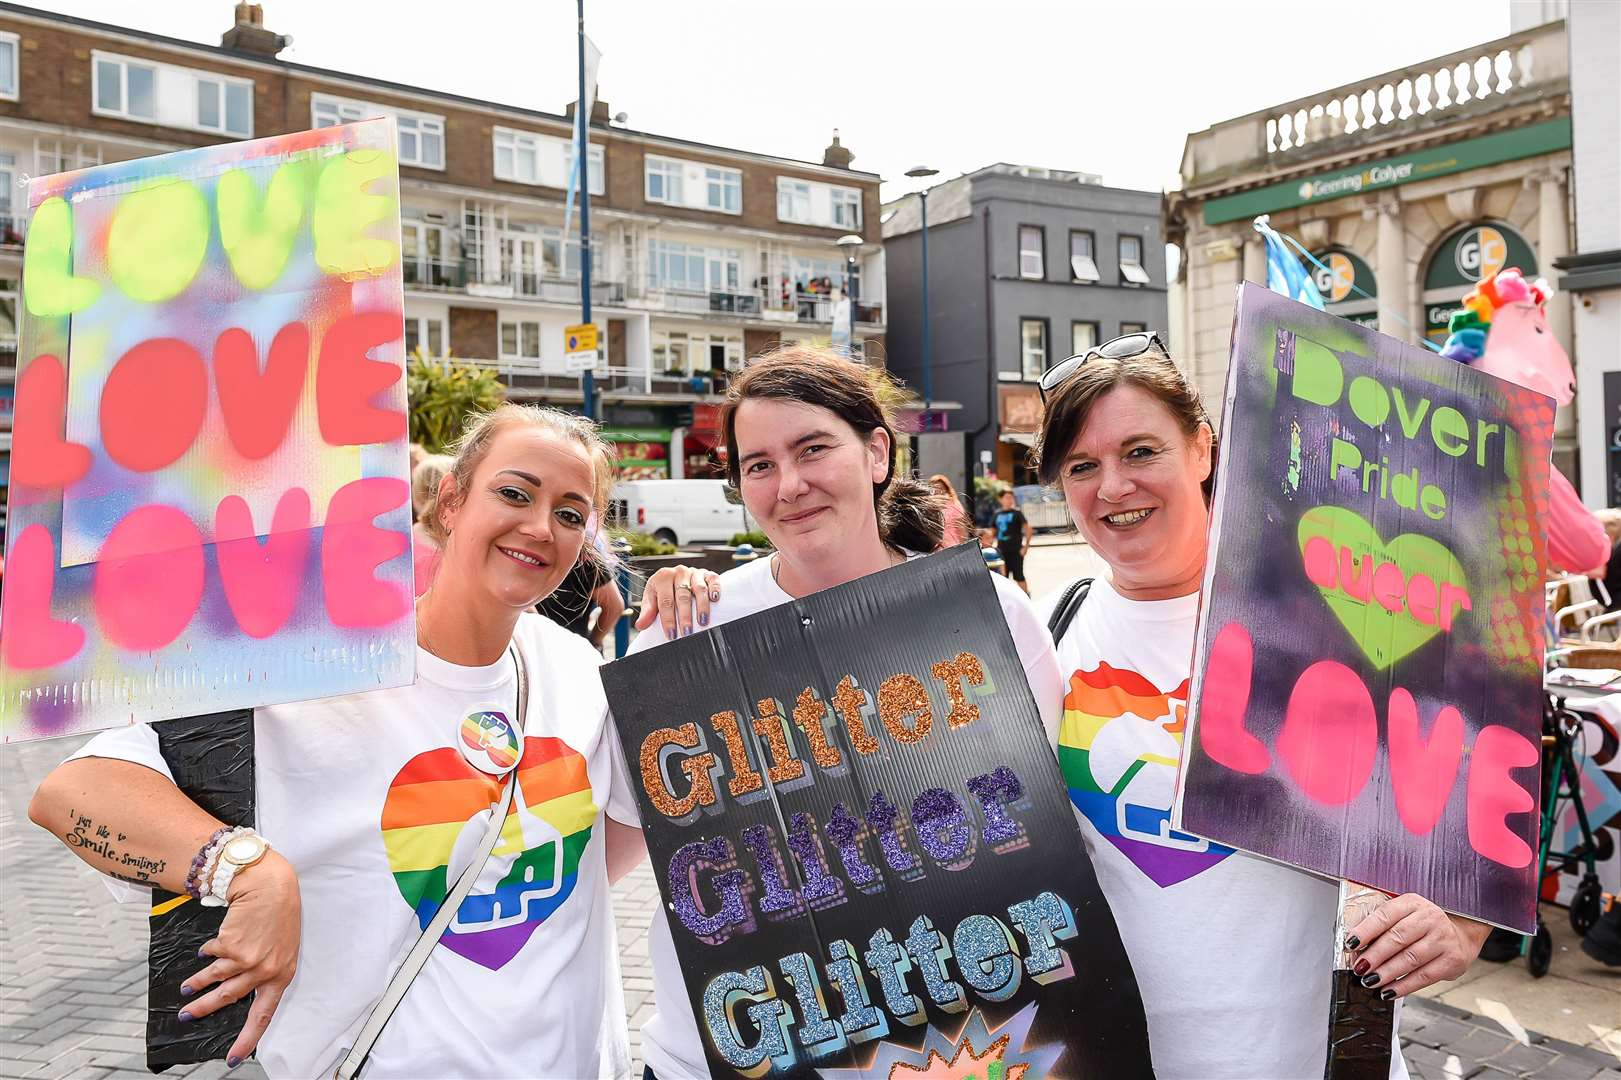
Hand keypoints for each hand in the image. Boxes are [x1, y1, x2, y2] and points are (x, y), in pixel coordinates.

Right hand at [180, 851, 301, 1066]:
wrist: (270, 885)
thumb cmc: (279, 914)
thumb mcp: (282, 947)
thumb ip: (266, 969)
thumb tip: (240, 989)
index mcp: (282, 975)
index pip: (263, 1015)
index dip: (247, 1038)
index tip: (233, 1058)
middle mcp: (265, 971)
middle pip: (229, 999)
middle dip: (204, 1009)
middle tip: (186, 1016)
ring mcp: (247, 960)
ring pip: (215, 980)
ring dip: (197, 985)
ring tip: (186, 989)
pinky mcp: (230, 947)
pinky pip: (212, 955)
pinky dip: (208, 952)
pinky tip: (207, 948)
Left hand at [635, 565, 721, 638]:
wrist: (675, 576)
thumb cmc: (663, 590)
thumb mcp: (652, 598)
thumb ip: (648, 612)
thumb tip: (641, 625)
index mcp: (662, 577)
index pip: (665, 601)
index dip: (668, 619)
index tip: (671, 635)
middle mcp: (679, 572)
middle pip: (682, 596)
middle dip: (685, 616)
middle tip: (687, 632)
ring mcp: (694, 572)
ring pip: (699, 589)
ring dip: (702, 606)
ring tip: (702, 622)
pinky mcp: (707, 573)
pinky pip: (713, 580)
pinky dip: (715, 589)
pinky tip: (715, 599)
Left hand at [1346, 893, 1490, 998]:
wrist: (1460, 932)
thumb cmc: (1422, 924)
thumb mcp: (1404, 915)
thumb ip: (1381, 926)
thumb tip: (1354, 947)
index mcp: (1412, 903)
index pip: (1385, 915)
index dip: (1366, 930)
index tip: (1350, 944)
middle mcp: (1430, 918)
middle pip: (1397, 938)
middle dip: (1375, 955)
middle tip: (1360, 968)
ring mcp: (1443, 939)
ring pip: (1410, 959)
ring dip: (1387, 973)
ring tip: (1370, 981)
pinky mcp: (1452, 960)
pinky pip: (1424, 976)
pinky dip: (1404, 986)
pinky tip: (1389, 991)